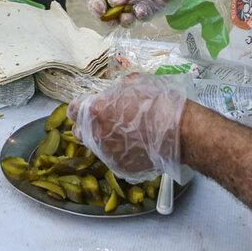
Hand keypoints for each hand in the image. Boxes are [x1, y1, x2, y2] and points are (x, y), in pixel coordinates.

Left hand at [69, 73, 186, 181]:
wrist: (179, 131)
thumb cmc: (159, 103)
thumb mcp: (134, 83)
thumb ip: (116, 90)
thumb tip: (115, 91)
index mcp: (95, 110)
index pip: (73, 109)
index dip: (80, 106)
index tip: (87, 106)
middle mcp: (96, 134)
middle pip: (79, 131)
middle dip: (87, 125)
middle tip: (102, 120)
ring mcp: (107, 153)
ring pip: (95, 147)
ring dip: (102, 139)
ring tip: (122, 133)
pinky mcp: (121, 167)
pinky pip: (112, 159)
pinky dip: (118, 153)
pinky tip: (132, 145)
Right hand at [85, 0, 209, 24]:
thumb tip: (115, 0)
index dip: (93, 3)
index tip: (99, 8)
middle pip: (106, 11)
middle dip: (106, 18)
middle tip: (110, 20)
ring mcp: (134, 2)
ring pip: (123, 18)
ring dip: (123, 21)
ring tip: (127, 17)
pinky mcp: (150, 8)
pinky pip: (141, 17)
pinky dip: (140, 16)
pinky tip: (141, 11)